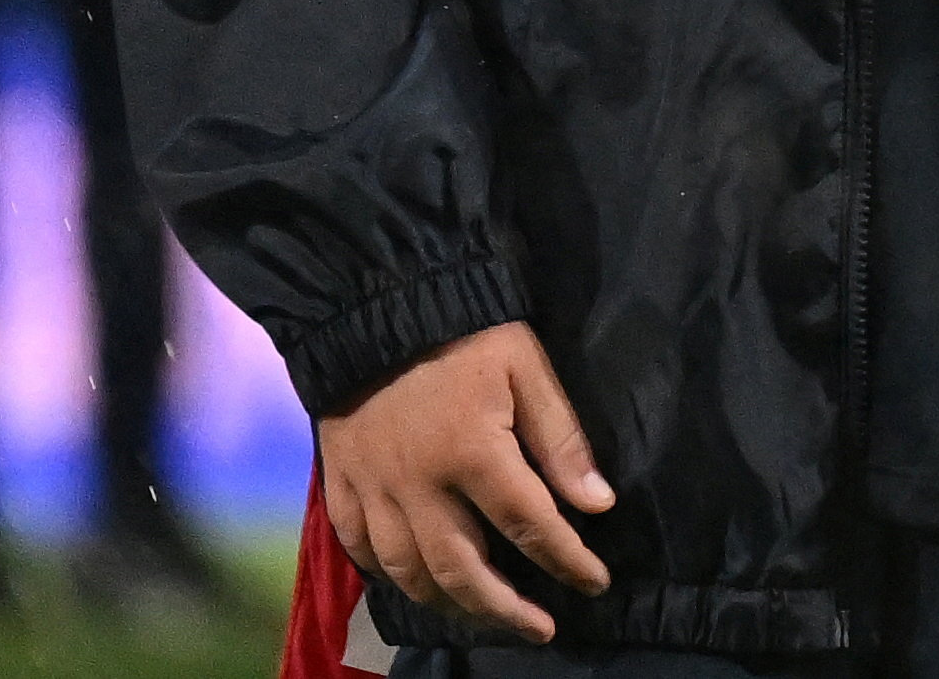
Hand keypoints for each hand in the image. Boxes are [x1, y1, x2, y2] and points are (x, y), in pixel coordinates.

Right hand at [318, 320, 618, 640]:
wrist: (374, 308)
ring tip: (486, 616)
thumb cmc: (464, 334)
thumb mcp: (528, 368)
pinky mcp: (342, 488)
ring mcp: (373, 491)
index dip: (567, 560)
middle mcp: (418, 485)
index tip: (595, 582)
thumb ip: (561, 439)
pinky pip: (364, 552)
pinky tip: (418, 585)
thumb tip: (597, 503)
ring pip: (410, 573)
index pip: (529, 525)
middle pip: (463, 569)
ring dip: (452, 604)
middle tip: (541, 629)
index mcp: (472, 452)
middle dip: (506, 609)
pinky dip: (393, 578)